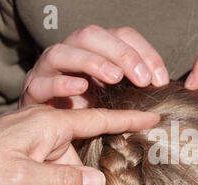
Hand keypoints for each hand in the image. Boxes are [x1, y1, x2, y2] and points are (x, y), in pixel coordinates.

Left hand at [0, 106, 158, 184]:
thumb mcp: (23, 177)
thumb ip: (65, 180)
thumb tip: (98, 181)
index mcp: (50, 125)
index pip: (99, 120)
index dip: (129, 120)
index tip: (153, 117)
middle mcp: (46, 131)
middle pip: (77, 164)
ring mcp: (35, 143)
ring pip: (62, 176)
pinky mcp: (26, 155)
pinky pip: (46, 177)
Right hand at [21, 24, 168, 107]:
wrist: (55, 136)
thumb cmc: (93, 114)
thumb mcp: (119, 98)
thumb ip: (136, 89)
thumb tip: (163, 89)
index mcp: (95, 50)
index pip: (122, 35)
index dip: (144, 52)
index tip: (160, 80)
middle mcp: (71, 53)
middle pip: (91, 35)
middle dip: (121, 53)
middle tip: (143, 80)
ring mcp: (49, 70)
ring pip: (63, 52)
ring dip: (92, 62)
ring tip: (115, 78)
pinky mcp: (34, 92)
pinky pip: (42, 82)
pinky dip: (61, 83)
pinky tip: (81, 88)